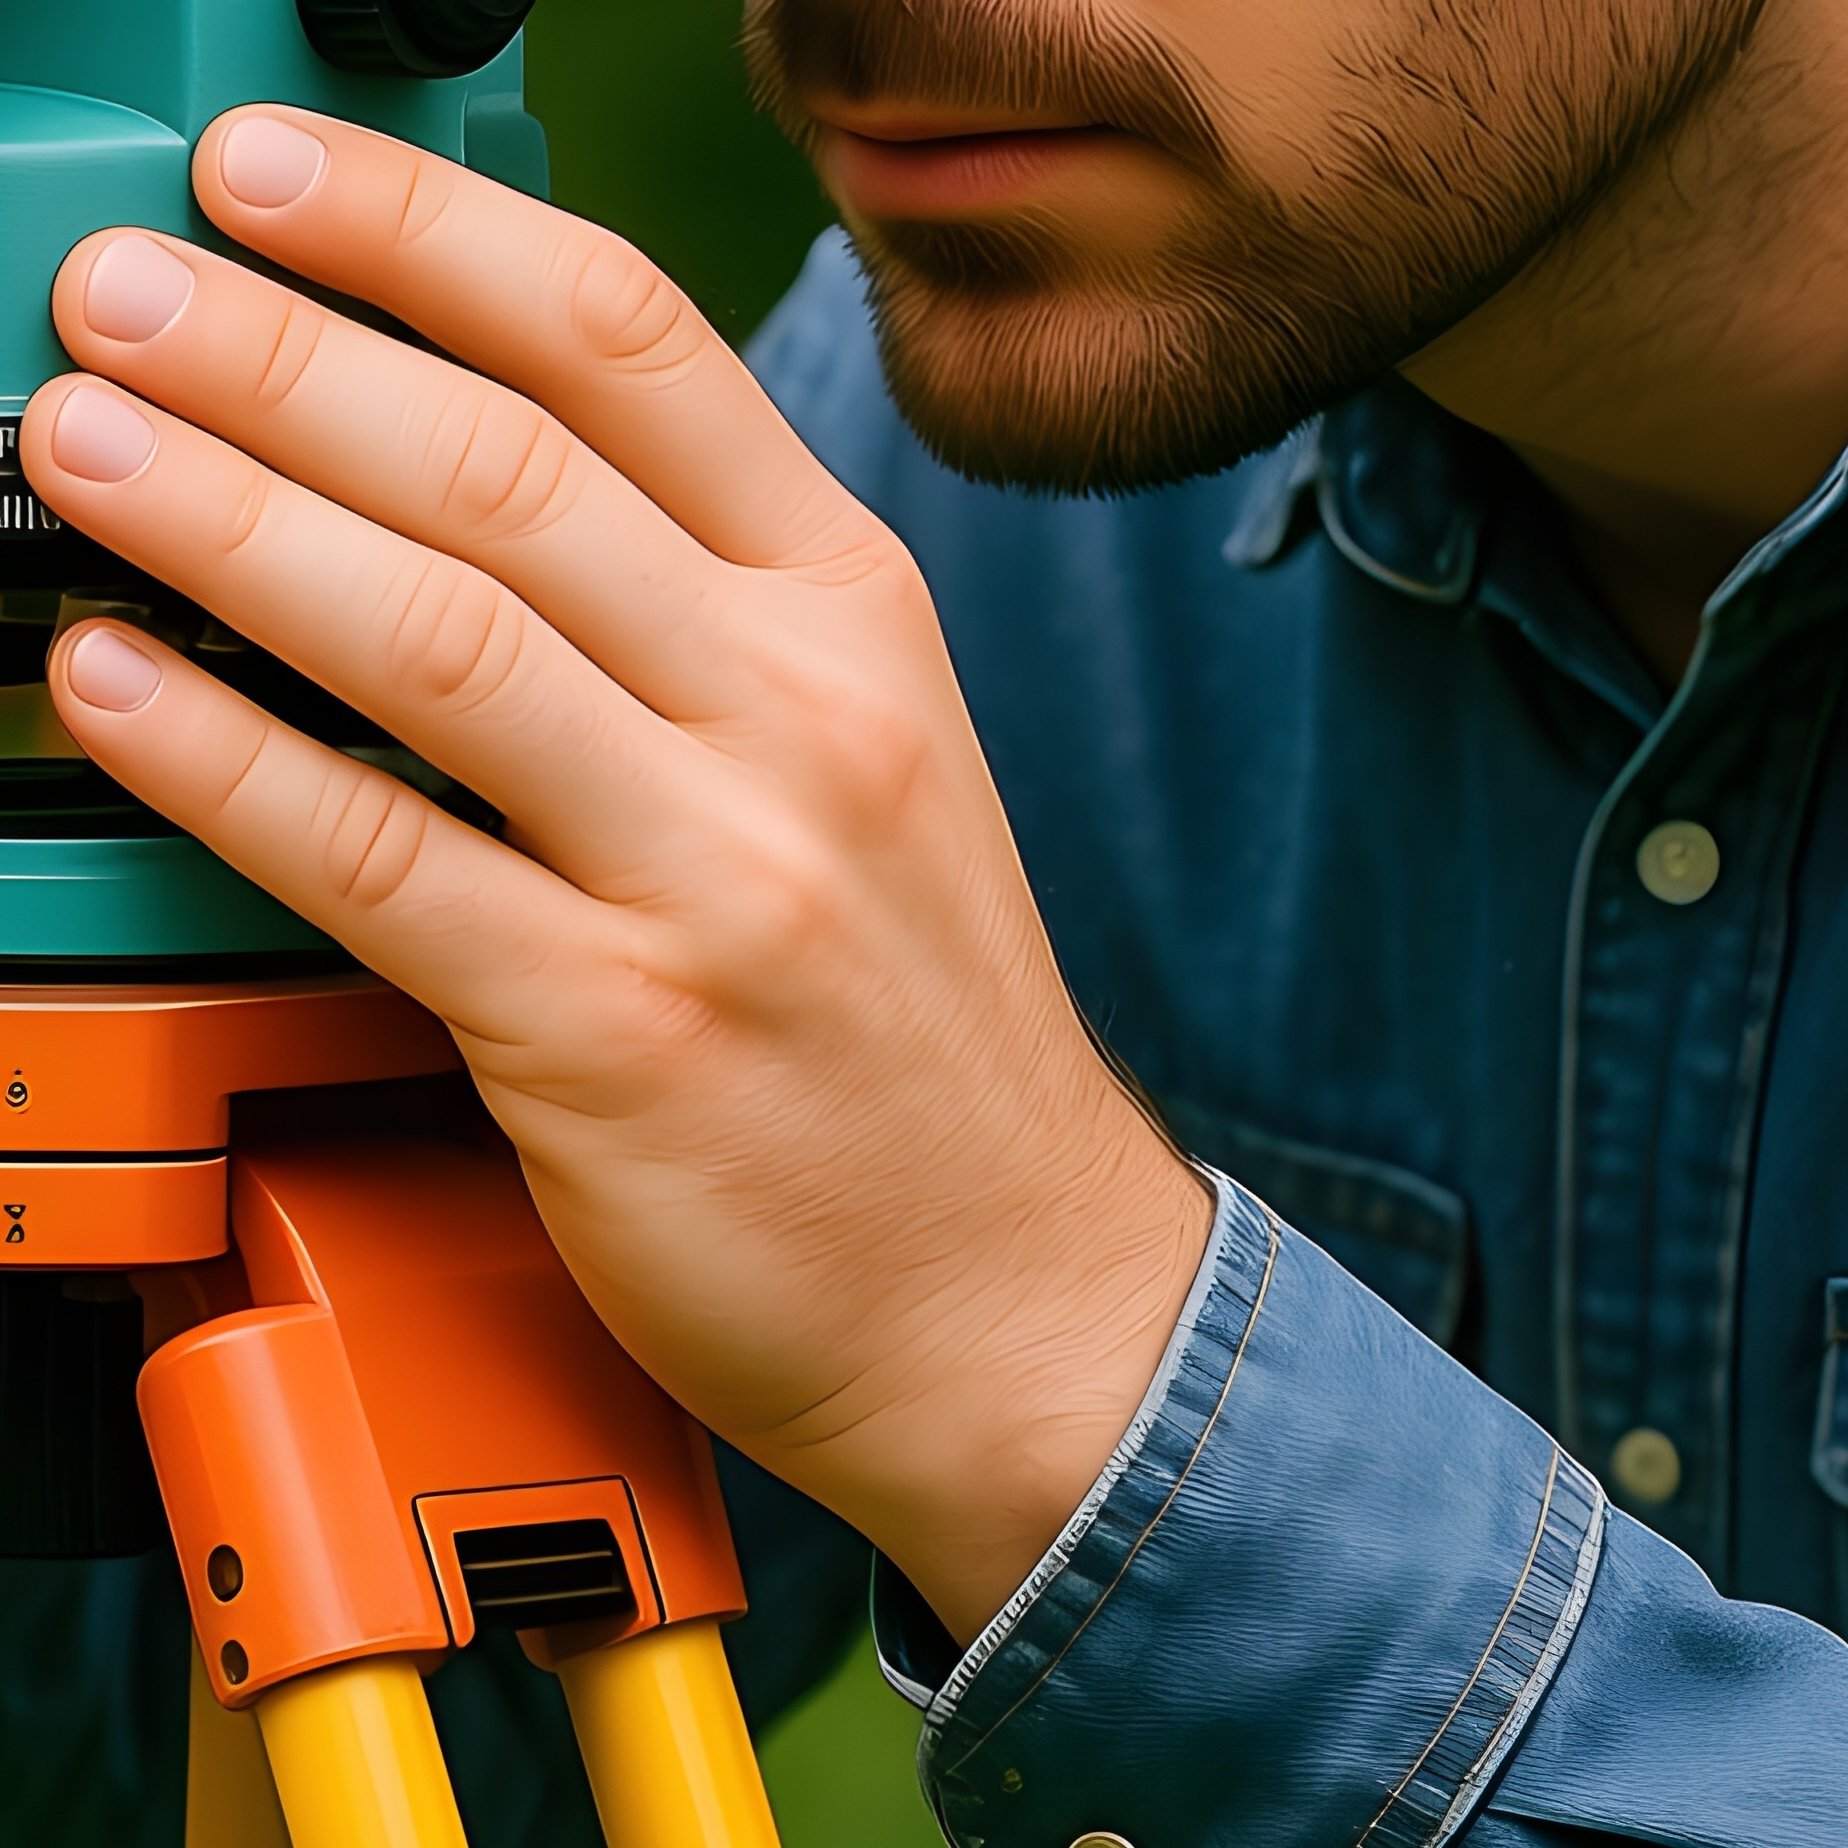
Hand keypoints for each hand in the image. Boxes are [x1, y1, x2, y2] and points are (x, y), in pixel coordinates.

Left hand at [22, 108, 1210, 1642]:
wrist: (1014, 1285)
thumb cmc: (921, 1037)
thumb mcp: (875, 765)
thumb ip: (710, 623)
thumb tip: (491, 489)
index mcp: (859, 627)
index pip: (637, 354)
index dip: (430, 234)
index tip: (274, 177)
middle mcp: (803, 723)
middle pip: (513, 471)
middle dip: (285, 350)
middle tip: (121, 287)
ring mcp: (724, 879)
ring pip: (441, 638)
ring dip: (227, 519)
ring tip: (82, 442)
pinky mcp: (622, 1038)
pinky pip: (383, 863)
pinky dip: (224, 763)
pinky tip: (120, 690)